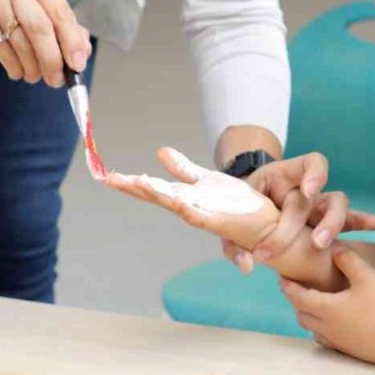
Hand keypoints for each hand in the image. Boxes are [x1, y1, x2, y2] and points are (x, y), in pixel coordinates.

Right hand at [0, 0, 90, 85]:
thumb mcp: (37, 13)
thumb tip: (82, 53)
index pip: (60, 11)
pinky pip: (3, 50)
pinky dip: (15, 66)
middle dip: (52, 59)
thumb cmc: (8, 13)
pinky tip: (17, 70)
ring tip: (34, 76)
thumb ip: (63, 29)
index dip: (72, 40)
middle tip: (57, 80)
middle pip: (40, 27)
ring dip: (33, 67)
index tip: (79, 64)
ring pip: (21, 42)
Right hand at [105, 146, 279, 252]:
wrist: (266, 223)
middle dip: (135, 188)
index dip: (131, 183)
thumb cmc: (234, 205)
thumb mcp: (205, 179)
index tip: (108, 176)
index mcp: (185, 196)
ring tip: (137, 183)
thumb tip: (160, 151)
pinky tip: (175, 201)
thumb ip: (183, 168)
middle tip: (111, 179)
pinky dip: (187, 208)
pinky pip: (200, 215)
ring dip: (157, 194)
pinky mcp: (220, 222)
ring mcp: (203, 214)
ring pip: (174, 203)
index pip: (153, 188)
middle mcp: (189, 206)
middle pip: (157, 196)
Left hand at [220, 153, 374, 273]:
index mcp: (285, 176)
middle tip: (312, 242)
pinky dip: (360, 221)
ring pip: (338, 206)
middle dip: (316, 221)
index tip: (308, 192)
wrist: (245, 209)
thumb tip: (247, 266)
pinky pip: (347, 220)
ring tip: (325, 244)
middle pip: (321, 198)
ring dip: (335, 225)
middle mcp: (306, 189)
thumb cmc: (241, 209)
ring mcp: (317, 206)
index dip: (315, 174)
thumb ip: (235, 244)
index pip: (312, 163)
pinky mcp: (322, 223)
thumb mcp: (233, 221)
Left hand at [280, 246, 374, 367]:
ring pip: (312, 328)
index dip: (288, 286)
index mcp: (326, 308)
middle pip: (301, 314)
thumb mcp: (367, 277)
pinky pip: (325, 339)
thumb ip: (347, 260)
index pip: (297, 296)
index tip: (282, 275)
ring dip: (308, 315)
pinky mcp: (348, 350)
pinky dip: (321, 328)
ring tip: (314, 301)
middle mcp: (326, 327)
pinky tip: (333, 320)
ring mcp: (337, 341)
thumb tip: (333, 248)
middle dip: (296, 300)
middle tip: (297, 286)